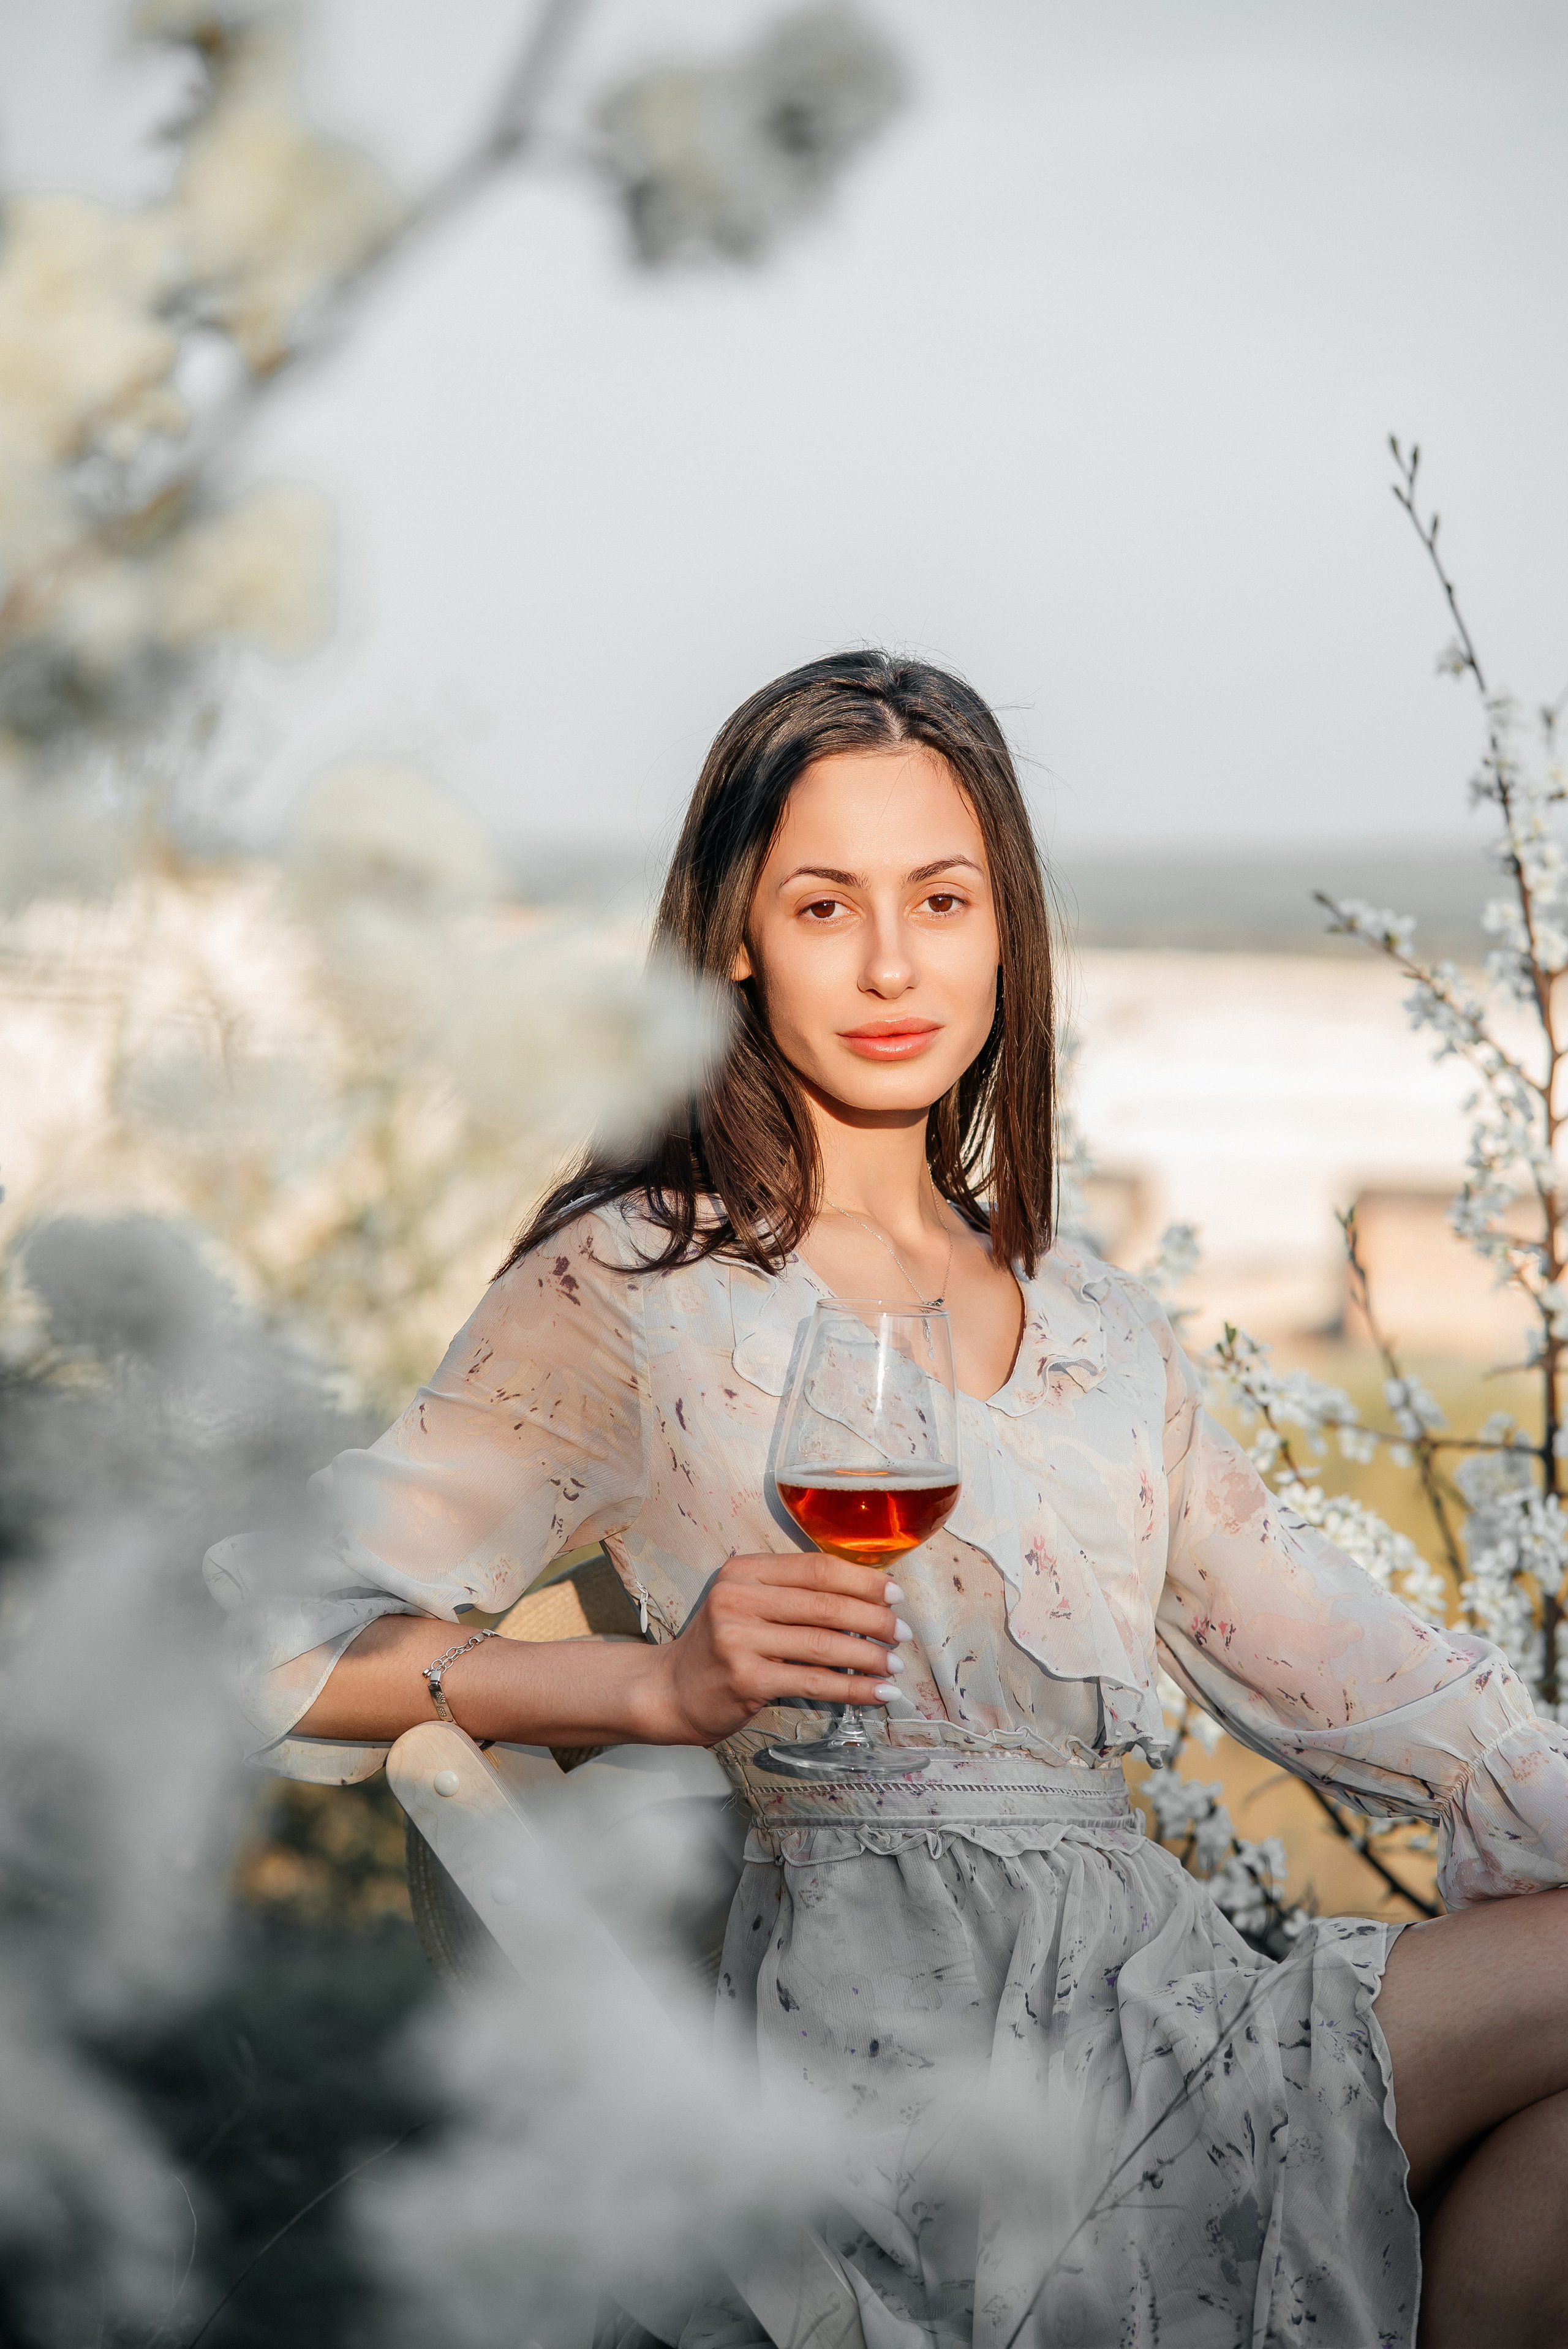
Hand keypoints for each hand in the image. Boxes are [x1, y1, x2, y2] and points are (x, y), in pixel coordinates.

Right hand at [644, 1551, 909, 1745]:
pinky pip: (813, 1682)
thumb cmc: (720, 1646)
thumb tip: (868, 1598)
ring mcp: (738, 1638)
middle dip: (873, 1618)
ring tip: (896, 1664)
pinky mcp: (745, 1678)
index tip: (895, 1594)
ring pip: (823, 1644)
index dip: (862, 1579)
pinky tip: (878, 1693)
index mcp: (743, 1570)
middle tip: (902, 1632)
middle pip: (825, 1603)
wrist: (669, 1690)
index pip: (816, 1567)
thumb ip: (792, 1594)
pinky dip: (853, 1689)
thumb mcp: (747, 1604)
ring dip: (869, 1656)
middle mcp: (737, 1598)